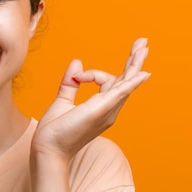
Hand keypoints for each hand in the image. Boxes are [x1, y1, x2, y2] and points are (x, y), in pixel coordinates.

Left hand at [32, 38, 150, 162]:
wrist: (47, 149)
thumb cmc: (55, 131)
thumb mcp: (63, 101)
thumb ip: (70, 82)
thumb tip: (77, 62)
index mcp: (101, 108)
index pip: (106, 81)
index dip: (91, 74)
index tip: (77, 77)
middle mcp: (109, 110)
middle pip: (126, 81)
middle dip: (134, 60)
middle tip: (143, 42)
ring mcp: (107, 111)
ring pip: (125, 82)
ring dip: (134, 63)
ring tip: (143, 46)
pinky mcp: (100, 110)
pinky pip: (120, 93)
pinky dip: (131, 82)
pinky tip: (142, 73)